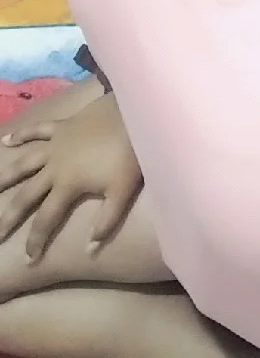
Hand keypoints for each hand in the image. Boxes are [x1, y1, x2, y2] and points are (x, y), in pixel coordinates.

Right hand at [0, 91, 142, 259]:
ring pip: (24, 163)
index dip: (35, 240)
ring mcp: (56, 144)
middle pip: (26, 195)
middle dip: (10, 216)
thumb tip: (88, 250)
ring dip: (5, 176)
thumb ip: (105, 222)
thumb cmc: (130, 155)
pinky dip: (22, 134)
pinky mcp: (63, 126)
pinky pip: (38, 129)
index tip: (28, 259)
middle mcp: (54, 166)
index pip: (46, 219)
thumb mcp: (123, 192)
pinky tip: (6, 140)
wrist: (135, 114)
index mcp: (68, 184)